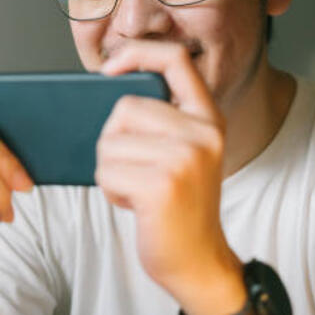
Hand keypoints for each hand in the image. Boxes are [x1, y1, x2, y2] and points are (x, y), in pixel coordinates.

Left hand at [96, 40, 245, 314]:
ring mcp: (186, 158)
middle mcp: (203, 133)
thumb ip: (159, 118)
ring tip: (138, 188)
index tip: (109, 69)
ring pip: (109, 141)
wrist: (198, 261)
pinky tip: (135, 204)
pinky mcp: (163, 185)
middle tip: (137, 170)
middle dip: (113, 140)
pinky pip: (106, 170)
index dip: (137, 53)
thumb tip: (107, 84)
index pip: (176, 60)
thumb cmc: (178, 205)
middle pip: (124, 107)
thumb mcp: (183, 151)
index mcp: (207, 118)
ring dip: (110, 169)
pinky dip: (110, 190)